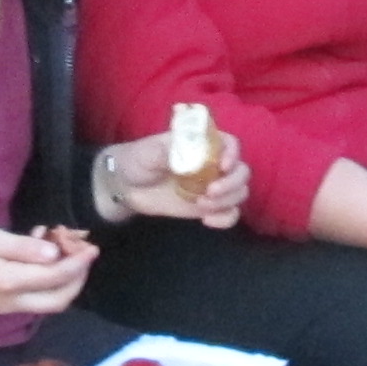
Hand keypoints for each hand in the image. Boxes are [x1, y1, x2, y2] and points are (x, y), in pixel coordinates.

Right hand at [0, 223, 97, 315]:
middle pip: (59, 300)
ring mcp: (4, 308)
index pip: (56, 278)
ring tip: (55, 243)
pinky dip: (44, 280)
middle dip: (76, 277)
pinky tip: (36, 253)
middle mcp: (11, 303)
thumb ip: (23, 248)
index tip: (92, 247)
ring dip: (61, 278)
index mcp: (9, 283)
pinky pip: (32, 297)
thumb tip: (54, 254)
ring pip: (47, 301)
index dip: (78, 263)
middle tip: (79, 249)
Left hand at [101, 132, 248, 229]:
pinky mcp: (208, 206)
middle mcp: (213, 164)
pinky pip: (230, 213)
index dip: (232, 154)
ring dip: (227, 201)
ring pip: (239, 192)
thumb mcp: (147, 152)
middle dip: (232, 183)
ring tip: (202, 206)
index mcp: (202, 144)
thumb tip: (183, 153)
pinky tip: (207, 221)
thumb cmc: (138, 160)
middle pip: (241, 171)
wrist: (125, 187)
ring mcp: (212, 186)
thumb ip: (165, 151)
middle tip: (210, 192)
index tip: (222, 167)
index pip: (230, 143)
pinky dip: (226, 219)